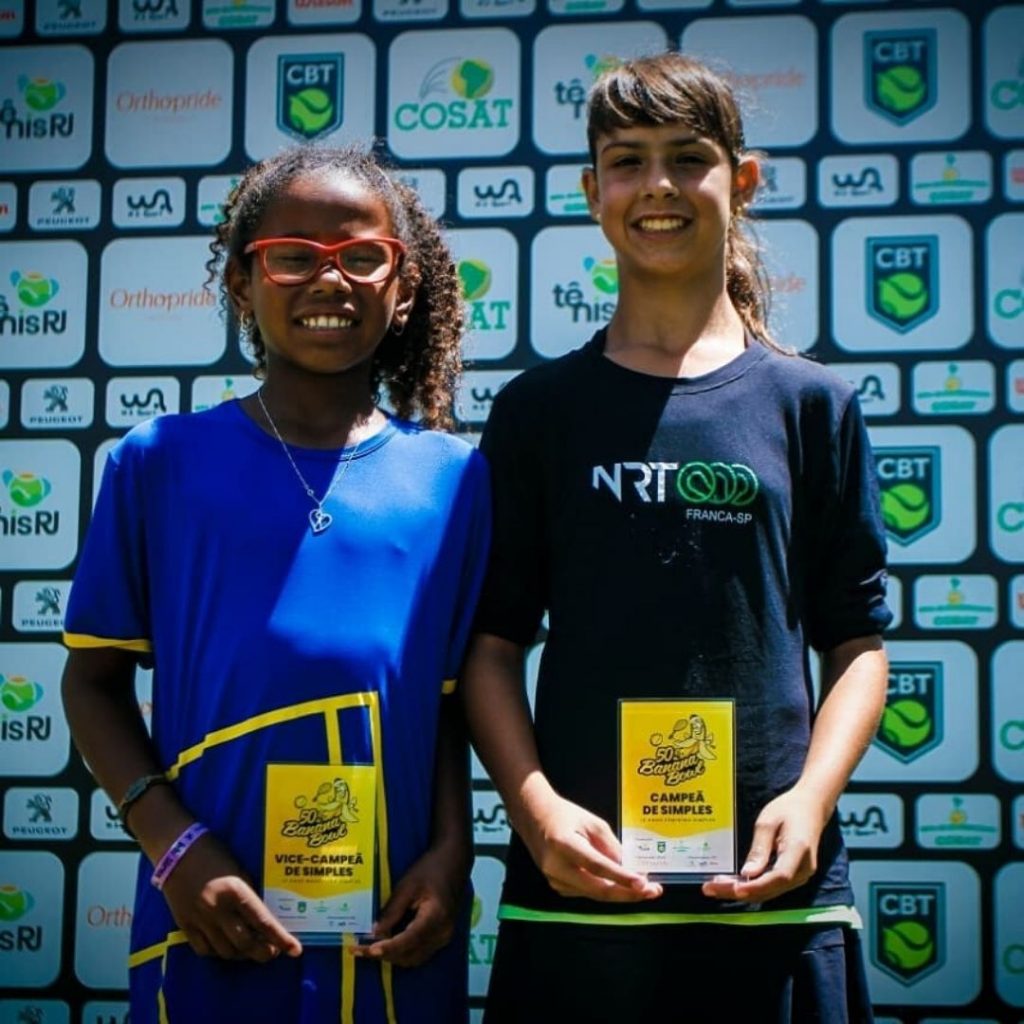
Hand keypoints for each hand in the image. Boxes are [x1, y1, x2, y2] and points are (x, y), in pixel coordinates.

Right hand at [160, 832, 302, 961]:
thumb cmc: (213, 854)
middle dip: (263, 952)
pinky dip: (219, 953)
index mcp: (236, 891)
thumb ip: (249, 895)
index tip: (295, 950)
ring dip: (243, 955)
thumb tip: (263, 919)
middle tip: (273, 951)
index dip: (281, 938)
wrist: (177, 850)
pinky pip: (204, 950)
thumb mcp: (239, 871)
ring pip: (225, 951)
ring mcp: (199, 920)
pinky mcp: (184, 925)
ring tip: (252, 949)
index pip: (263, 922)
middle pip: (245, 943)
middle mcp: (218, 910)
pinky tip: (228, 948)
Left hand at [350, 845, 466, 967]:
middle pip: (410, 954)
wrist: (453, 862)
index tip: (368, 951)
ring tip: (368, 948)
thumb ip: (392, 911)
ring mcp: (444, 937)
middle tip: (359, 949)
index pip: (409, 940)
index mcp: (436, 917)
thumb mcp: (407, 886)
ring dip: (392, 956)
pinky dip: (402, 951)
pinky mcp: (442, 937)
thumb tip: (374, 934)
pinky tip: (387, 943)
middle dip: (384, 955)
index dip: (388, 948)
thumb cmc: (429, 869)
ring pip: (414, 958)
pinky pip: (419, 952)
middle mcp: (442, 933)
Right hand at [520, 792, 661, 902]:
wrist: (534, 817)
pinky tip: (619, 884)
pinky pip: (586, 892)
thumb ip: (611, 846)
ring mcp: (554, 880)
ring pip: (594, 894)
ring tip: (642, 887)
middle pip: (598, 889)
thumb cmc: (565, 815)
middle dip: (628, 893)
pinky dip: (605, 890)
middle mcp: (556, 867)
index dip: (621, 877)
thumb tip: (631, 868)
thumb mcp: (592, 823)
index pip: (597, 866)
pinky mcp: (557, 886)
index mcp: (563, 844)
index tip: (643, 883)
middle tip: (652, 891)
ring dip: (619, 893)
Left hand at [701, 786, 827, 903]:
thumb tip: (747, 873)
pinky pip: (772, 887)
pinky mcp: (794, 877)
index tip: (734, 888)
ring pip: (769, 892)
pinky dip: (752, 887)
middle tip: (710, 888)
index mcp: (799, 851)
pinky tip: (732, 883)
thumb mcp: (768, 821)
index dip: (756, 886)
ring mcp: (800, 876)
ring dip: (743, 891)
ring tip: (715, 886)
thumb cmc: (788, 809)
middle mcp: (803, 869)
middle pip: (770, 889)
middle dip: (739, 891)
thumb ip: (759, 848)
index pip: (779, 877)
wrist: (811, 808)